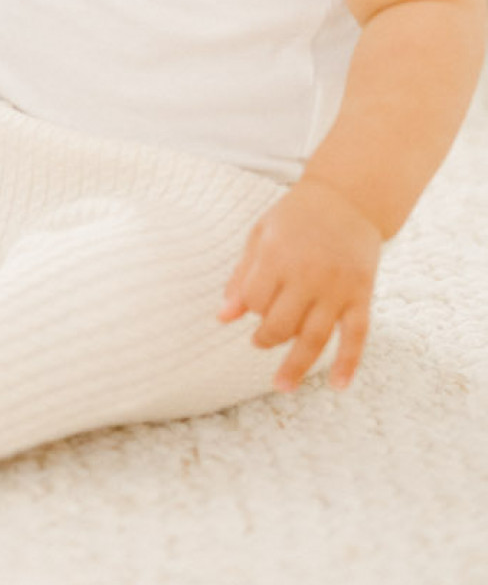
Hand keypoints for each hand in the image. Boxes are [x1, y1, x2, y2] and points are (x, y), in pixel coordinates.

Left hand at [218, 177, 381, 389]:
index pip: (255, 301)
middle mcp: (308, 275)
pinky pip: (356, 336)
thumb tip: (223, 317)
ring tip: (282, 386)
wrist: (348, 198)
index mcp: (278, 256)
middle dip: (266, 339)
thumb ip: (242, 275)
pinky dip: (348, 363)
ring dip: (297, 366)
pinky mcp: (362, 296)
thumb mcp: (261, 235)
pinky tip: (337, 385)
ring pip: (315, 338)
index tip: (252, 310)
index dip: (250, 310)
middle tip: (260, 342)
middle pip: (282, 325)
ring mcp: (338, 288)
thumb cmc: (297, 217)